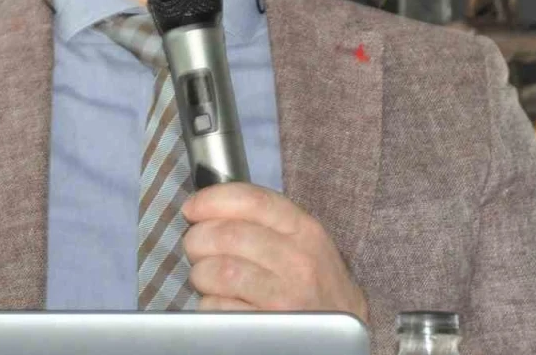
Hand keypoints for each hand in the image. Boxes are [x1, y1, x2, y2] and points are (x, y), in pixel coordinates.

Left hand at [182, 182, 367, 320]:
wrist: (343, 336)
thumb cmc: (314, 284)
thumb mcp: (304, 243)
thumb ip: (265, 221)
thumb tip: (206, 208)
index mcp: (304, 230)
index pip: (252, 200)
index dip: (212, 200)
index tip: (192, 209)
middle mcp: (298, 261)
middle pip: (227, 235)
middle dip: (198, 240)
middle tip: (196, 248)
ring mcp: (285, 296)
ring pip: (218, 271)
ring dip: (201, 274)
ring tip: (208, 278)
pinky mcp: (269, 328)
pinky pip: (218, 308)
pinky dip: (209, 304)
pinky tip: (221, 304)